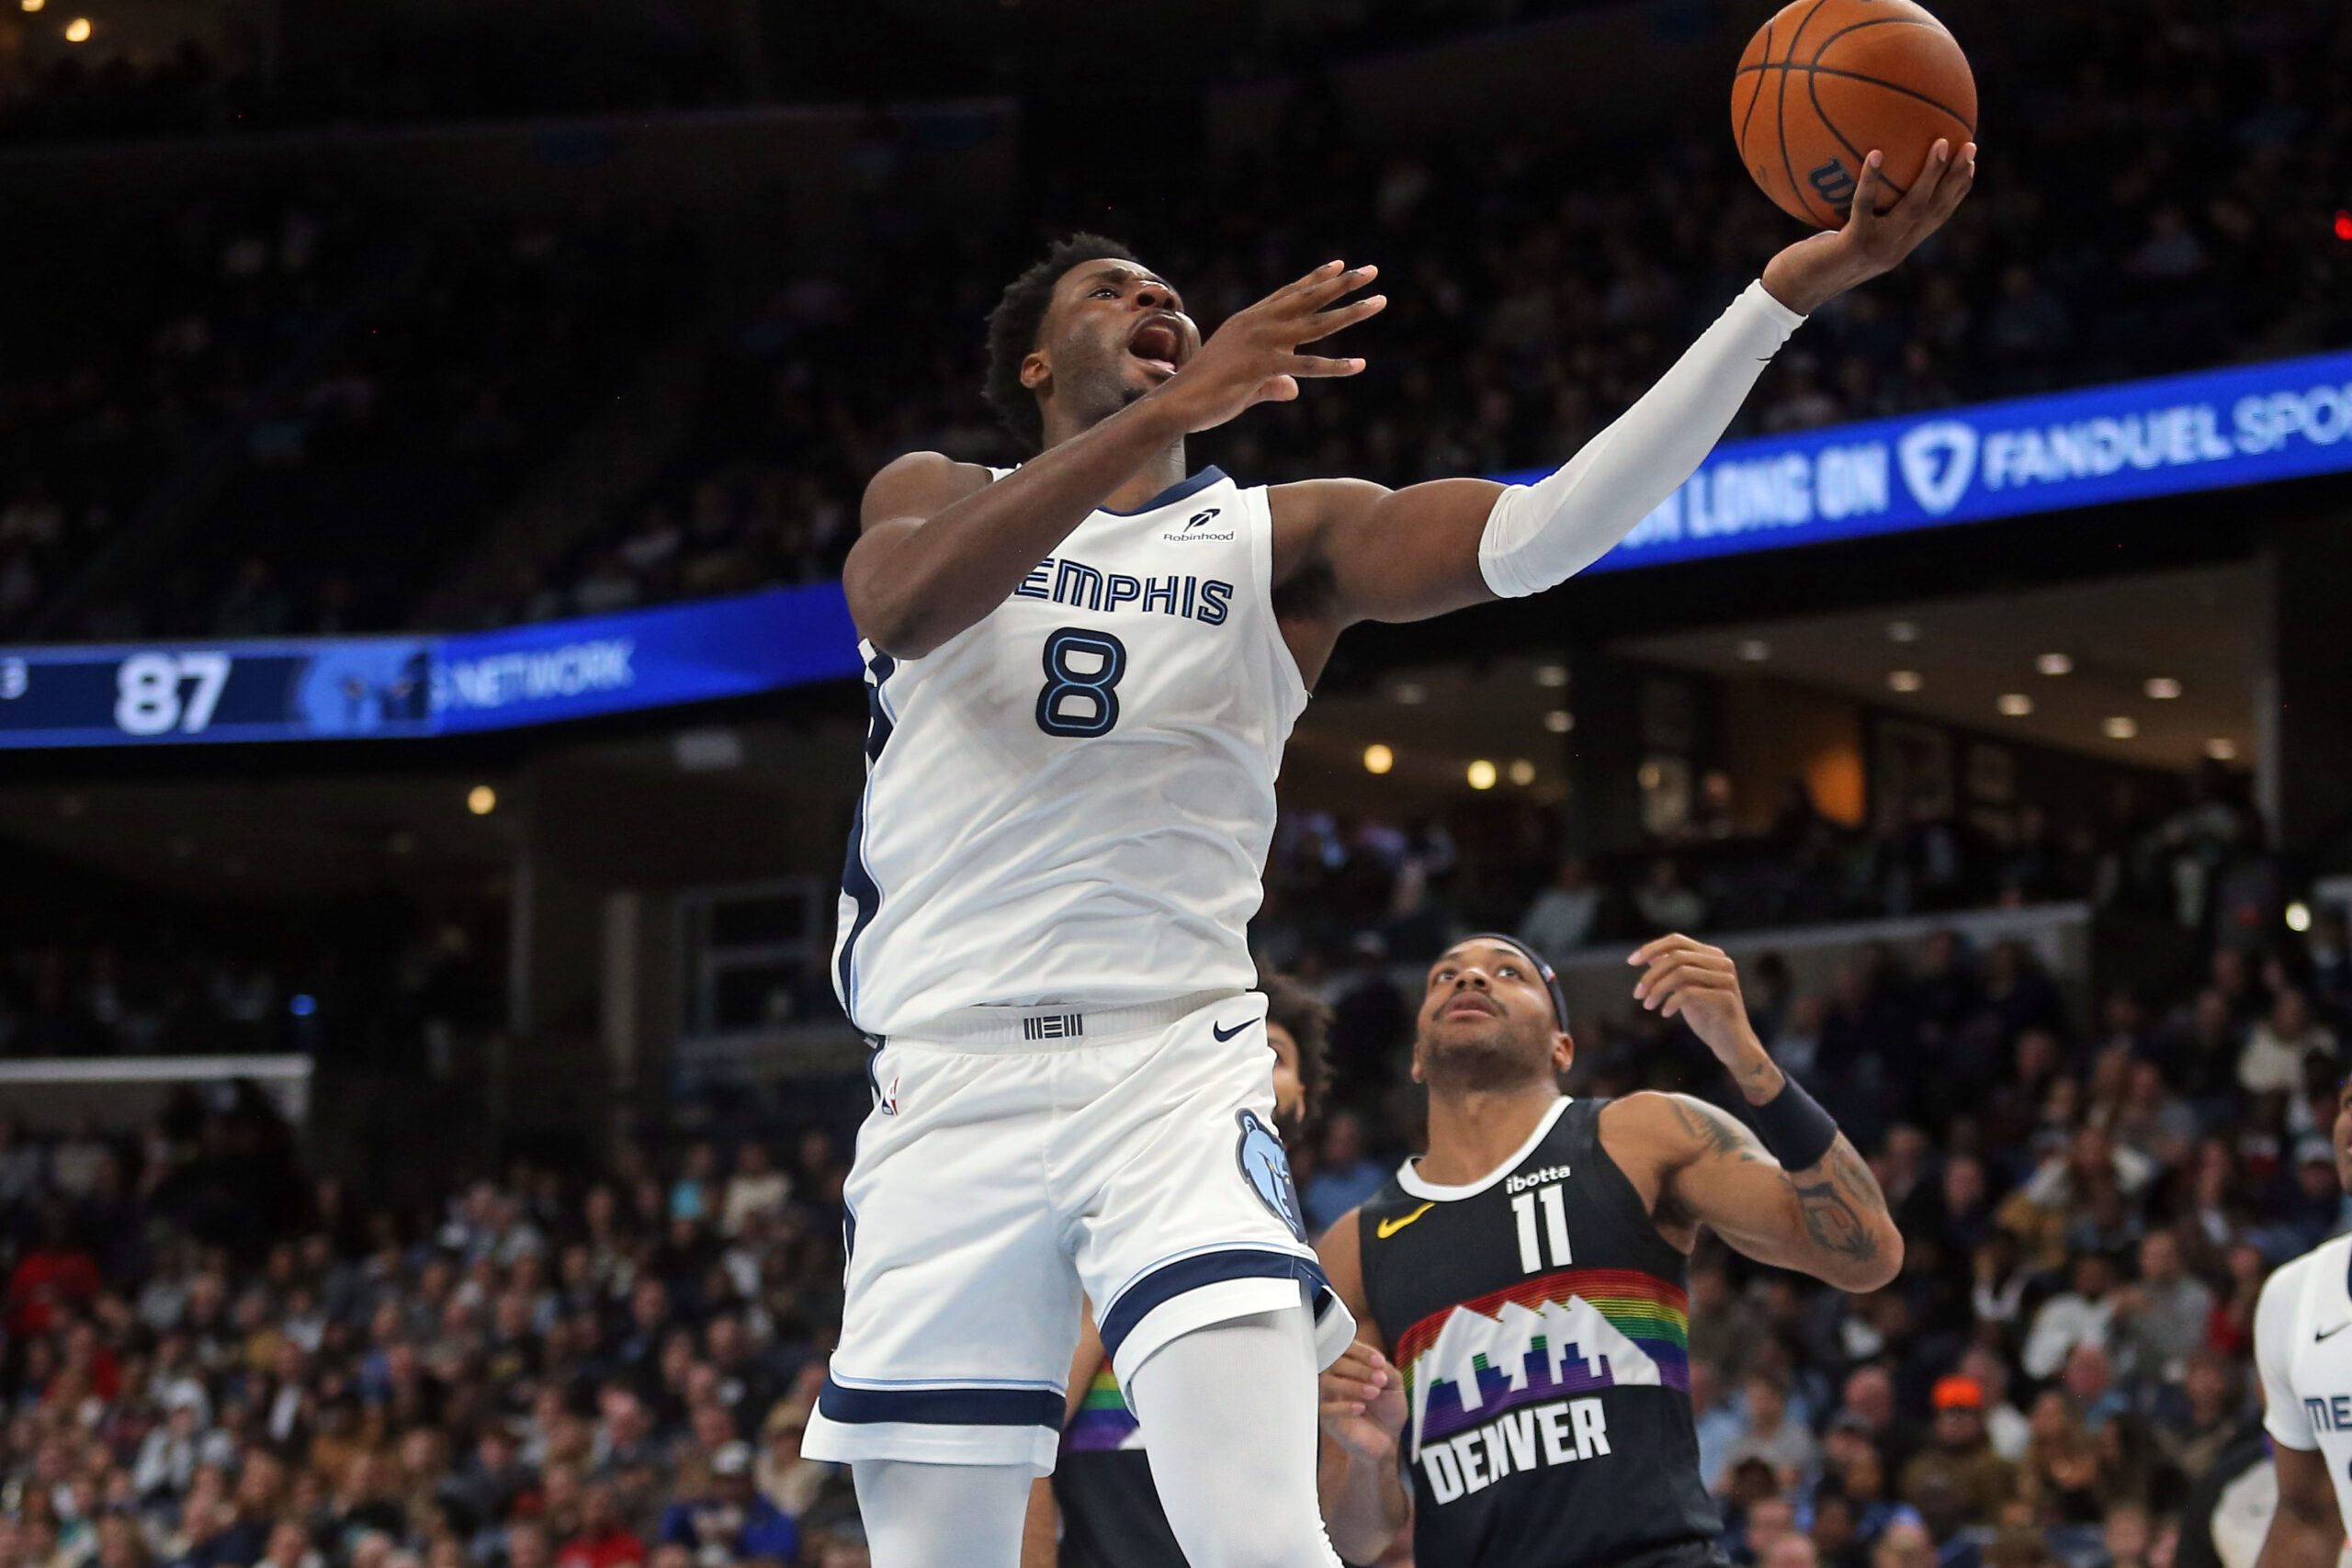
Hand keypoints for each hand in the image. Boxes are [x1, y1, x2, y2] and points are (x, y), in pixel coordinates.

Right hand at [1148, 260, 1385, 432]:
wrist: (1178, 403)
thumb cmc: (1207, 394)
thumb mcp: (1247, 383)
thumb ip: (1274, 382)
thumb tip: (1293, 389)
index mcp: (1250, 321)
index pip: (1289, 294)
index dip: (1316, 279)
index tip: (1340, 264)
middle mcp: (1258, 324)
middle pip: (1309, 299)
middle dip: (1343, 284)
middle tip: (1372, 271)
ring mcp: (1261, 343)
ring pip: (1316, 325)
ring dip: (1350, 312)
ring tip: (1379, 301)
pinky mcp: (1263, 366)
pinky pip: (1307, 367)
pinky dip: (1335, 366)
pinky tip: (1360, 364)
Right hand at [1319, 1340, 1406, 1462]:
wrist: (1387, 1440)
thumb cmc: (1386, 1410)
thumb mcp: (1394, 1385)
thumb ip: (1387, 1370)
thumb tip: (1378, 1364)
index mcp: (1349, 1365)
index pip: (1346, 1349)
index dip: (1362, 1352)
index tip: (1379, 1362)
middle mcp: (1335, 1377)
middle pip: (1335, 1363)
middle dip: (1360, 1369)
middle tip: (1380, 1379)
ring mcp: (1328, 1397)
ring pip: (1327, 1383)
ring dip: (1352, 1386)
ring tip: (1374, 1393)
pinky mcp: (1326, 1418)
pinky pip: (1325, 1408)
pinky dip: (1343, 1406)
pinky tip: (1360, 1408)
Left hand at [1627, 935, 1772, 1082]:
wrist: (1732, 1045)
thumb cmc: (1707, 1017)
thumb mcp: (1686, 990)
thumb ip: (1673, 972)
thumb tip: (1650, 956)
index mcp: (1712, 956)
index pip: (1677, 941)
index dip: (1651, 948)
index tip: (1631, 962)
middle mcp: (1722, 963)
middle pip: (1676, 957)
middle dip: (1651, 975)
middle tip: (1637, 994)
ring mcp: (1726, 980)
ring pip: (1681, 972)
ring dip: (1657, 989)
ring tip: (1647, 1005)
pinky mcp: (1726, 999)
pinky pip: (1690, 993)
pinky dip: (1671, 1002)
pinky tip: (1665, 1013)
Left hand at [1761, 138, 1977, 314]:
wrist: (1792, 292)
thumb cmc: (1811, 260)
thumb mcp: (1841, 235)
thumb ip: (1859, 214)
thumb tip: (1863, 175)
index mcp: (1898, 246)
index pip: (1937, 216)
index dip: (1957, 189)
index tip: (1970, 161)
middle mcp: (1895, 249)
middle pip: (1936, 210)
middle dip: (1957, 178)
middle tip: (1970, 146)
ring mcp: (1877, 249)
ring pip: (1914, 207)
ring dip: (1931, 175)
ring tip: (1941, 143)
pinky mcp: (1853, 245)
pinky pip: (1865, 206)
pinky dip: (1871, 180)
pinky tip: (1875, 154)